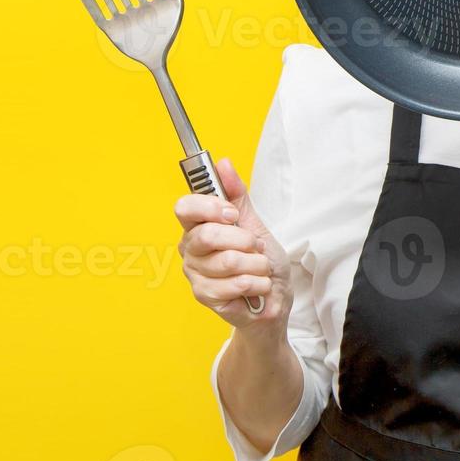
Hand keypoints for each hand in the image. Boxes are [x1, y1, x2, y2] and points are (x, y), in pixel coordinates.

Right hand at [174, 157, 291, 330]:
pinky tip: (256, 286)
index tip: (232, 213)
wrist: (274, 296)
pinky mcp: (205, 297)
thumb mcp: (254, 221)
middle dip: (244, 240)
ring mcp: (196, 274)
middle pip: (207, 235)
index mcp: (198, 226)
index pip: (185, 207)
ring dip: (256, 265)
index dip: (209, 206)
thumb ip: (237, 194)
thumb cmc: (262, 260)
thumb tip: (223, 164)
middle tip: (256, 246)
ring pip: (227, 261)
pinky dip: (256, 283)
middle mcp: (191, 249)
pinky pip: (234, 285)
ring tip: (260, 268)